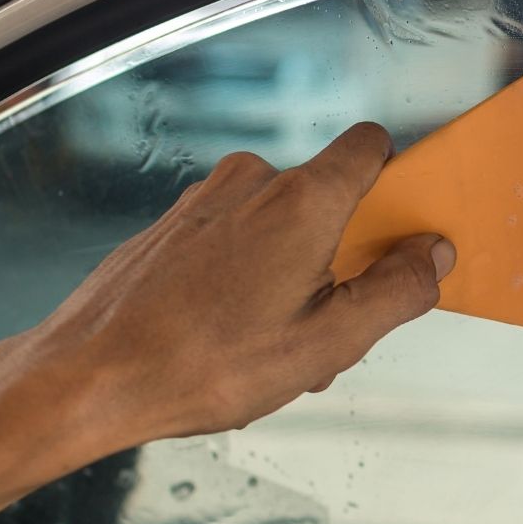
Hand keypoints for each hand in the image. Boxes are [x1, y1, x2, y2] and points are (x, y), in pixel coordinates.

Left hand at [23, 121, 453, 460]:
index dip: (396, 185)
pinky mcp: (173, 224)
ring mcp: (206, 199)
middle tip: (324, 331)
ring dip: (294, 276)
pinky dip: (247, 278)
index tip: (398, 239)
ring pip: (280, 224)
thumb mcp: (329, 342)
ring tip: (270, 346)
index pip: (371, 147)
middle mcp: (254, 181)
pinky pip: (235, 238)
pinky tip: (227, 337)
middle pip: (329, 200)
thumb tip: (434, 253)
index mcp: (303, 200)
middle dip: (342, 260)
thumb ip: (397, 291)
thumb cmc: (204, 364)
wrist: (88, 377)